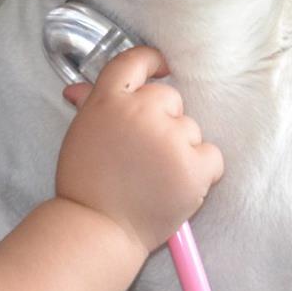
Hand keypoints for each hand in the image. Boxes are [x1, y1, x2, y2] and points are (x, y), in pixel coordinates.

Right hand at [54, 46, 223, 251]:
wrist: (99, 229)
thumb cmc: (86, 186)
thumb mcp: (81, 136)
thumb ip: (90, 106)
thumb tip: (79, 89)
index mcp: (108, 101)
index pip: (134, 61)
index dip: (151, 61)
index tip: (161, 69)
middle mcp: (140, 111)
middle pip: (169, 98)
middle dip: (163, 121)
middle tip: (143, 154)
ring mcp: (170, 137)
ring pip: (190, 129)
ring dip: (180, 149)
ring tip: (155, 177)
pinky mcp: (194, 165)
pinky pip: (212, 156)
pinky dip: (201, 171)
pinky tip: (177, 185)